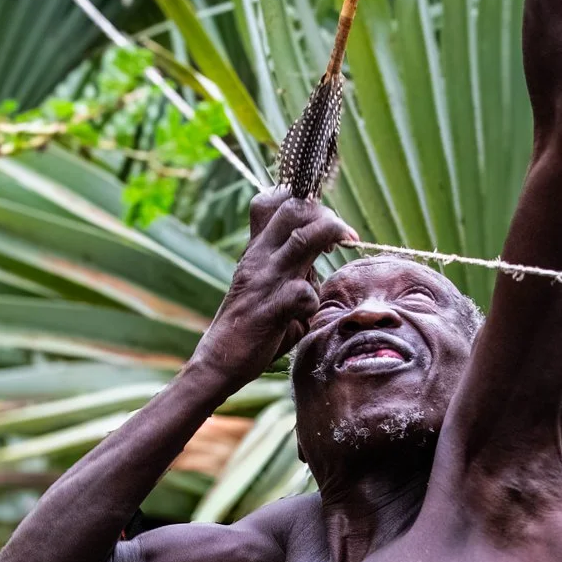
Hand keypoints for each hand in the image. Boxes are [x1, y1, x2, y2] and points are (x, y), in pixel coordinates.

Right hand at [192, 189, 355, 384]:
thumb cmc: (251, 325)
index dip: (300, 200)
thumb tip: (322, 254)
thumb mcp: (268, 285)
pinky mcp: (271, 308)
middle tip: (342, 235)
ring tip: (339, 249)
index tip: (321, 220)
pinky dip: (313, 303)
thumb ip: (293, 267)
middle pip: (294, 209)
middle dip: (326, 215)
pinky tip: (305, 316)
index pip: (270, 202)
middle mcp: (259, 258)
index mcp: (256, 250)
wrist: (220, 360)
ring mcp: (265, 280)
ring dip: (330, 236)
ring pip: (303, 238)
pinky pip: (304, 293)